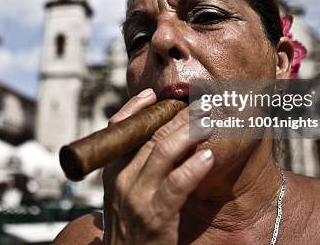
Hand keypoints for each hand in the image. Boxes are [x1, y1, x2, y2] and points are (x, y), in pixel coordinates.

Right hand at [102, 89, 213, 244]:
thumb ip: (136, 167)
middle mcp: (120, 179)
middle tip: (200, 104)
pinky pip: (178, 182)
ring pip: (164, 151)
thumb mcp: (124, 193)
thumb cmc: (132, 225)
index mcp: (111, 170)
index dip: (135, 107)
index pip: (118, 128)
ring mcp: (137, 196)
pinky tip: (209, 156)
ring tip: (208, 122)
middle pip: (148, 134)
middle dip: (176, 116)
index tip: (154, 94)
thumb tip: (158, 137)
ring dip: (190, 132)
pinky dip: (195, 166)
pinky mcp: (156, 214)